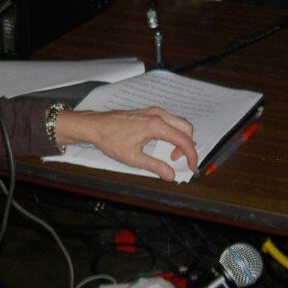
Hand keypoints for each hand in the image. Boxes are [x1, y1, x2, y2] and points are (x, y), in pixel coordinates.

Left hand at [56, 106, 197, 181]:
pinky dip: (172, 133)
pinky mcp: (148, 112)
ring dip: (180, 138)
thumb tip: (170, 175)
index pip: (183, 140)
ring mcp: (153, 112)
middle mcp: (157, 115)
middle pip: (186, 128)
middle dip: (187, 146)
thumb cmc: (111, 139)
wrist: (96, 126)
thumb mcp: (134, 158)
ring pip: (178, 123)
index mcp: (156, 125)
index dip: (191, 156)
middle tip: (178, 160)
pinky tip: (162, 144)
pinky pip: (169, 121)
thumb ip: (155, 167)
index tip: (191, 167)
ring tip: (170, 154)